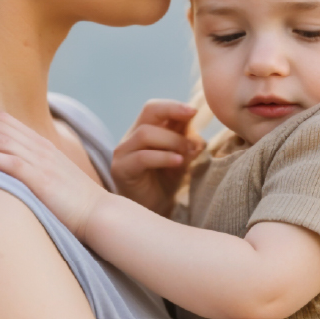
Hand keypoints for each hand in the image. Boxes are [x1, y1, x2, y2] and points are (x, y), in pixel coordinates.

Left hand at [0, 111, 110, 241]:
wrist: (98, 213)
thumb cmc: (72, 200)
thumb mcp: (50, 175)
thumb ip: (30, 165)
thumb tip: (6, 165)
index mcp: (42, 145)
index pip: (8, 121)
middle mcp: (40, 148)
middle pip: (2, 126)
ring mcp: (42, 163)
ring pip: (4, 140)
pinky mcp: (42, 181)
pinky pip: (14, 164)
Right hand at [111, 99, 204, 214]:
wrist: (153, 212)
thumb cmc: (165, 183)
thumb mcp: (180, 158)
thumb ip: (186, 143)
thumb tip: (198, 137)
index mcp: (144, 130)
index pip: (156, 108)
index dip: (174, 106)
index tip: (194, 111)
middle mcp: (131, 138)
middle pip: (149, 111)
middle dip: (173, 111)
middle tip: (192, 119)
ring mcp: (123, 153)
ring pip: (145, 133)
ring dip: (172, 140)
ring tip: (186, 153)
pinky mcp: (121, 169)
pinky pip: (142, 157)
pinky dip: (163, 157)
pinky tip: (178, 162)